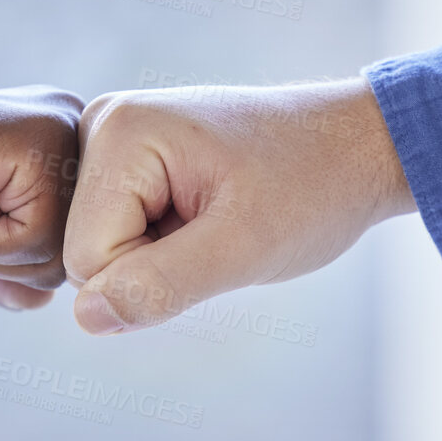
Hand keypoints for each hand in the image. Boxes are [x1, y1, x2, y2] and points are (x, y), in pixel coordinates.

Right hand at [0, 86, 82, 309]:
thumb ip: (8, 272)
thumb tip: (41, 301)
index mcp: (59, 144)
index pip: (78, 244)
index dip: (17, 259)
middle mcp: (71, 127)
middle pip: (79, 254)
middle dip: (12, 261)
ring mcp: (58, 131)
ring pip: (63, 254)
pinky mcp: (36, 145)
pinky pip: (40, 241)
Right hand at [63, 78, 414, 333]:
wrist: (355, 145)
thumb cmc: (312, 187)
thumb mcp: (244, 247)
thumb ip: (161, 284)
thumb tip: (86, 317)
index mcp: (118, 130)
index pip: (87, 260)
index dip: (154, 275)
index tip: (219, 234)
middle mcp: (101, 123)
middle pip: (85, 254)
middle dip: (154, 264)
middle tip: (221, 228)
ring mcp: (111, 138)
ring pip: (100, 250)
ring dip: (160, 255)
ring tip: (217, 217)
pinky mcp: (127, 159)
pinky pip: (119, 234)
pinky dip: (164, 241)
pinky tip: (207, 212)